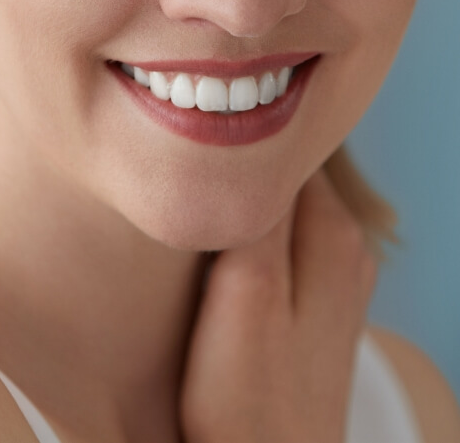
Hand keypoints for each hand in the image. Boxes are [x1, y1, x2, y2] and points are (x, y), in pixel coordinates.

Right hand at [180, 168, 376, 442]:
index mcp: (334, 229)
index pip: (289, 150)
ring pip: (286, 211)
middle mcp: (348, 244)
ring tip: (203, 222)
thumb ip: (259, 213)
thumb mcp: (247, 289)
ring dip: (247, 210)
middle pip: (289, 178)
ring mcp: (338, 276)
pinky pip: (287, 245)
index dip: (244, 148)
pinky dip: (257, 241)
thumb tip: (260, 148)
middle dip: (245, 177)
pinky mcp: (320, 304)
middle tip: (194, 188)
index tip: (200, 157)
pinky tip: (226, 262)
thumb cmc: (247, 393)